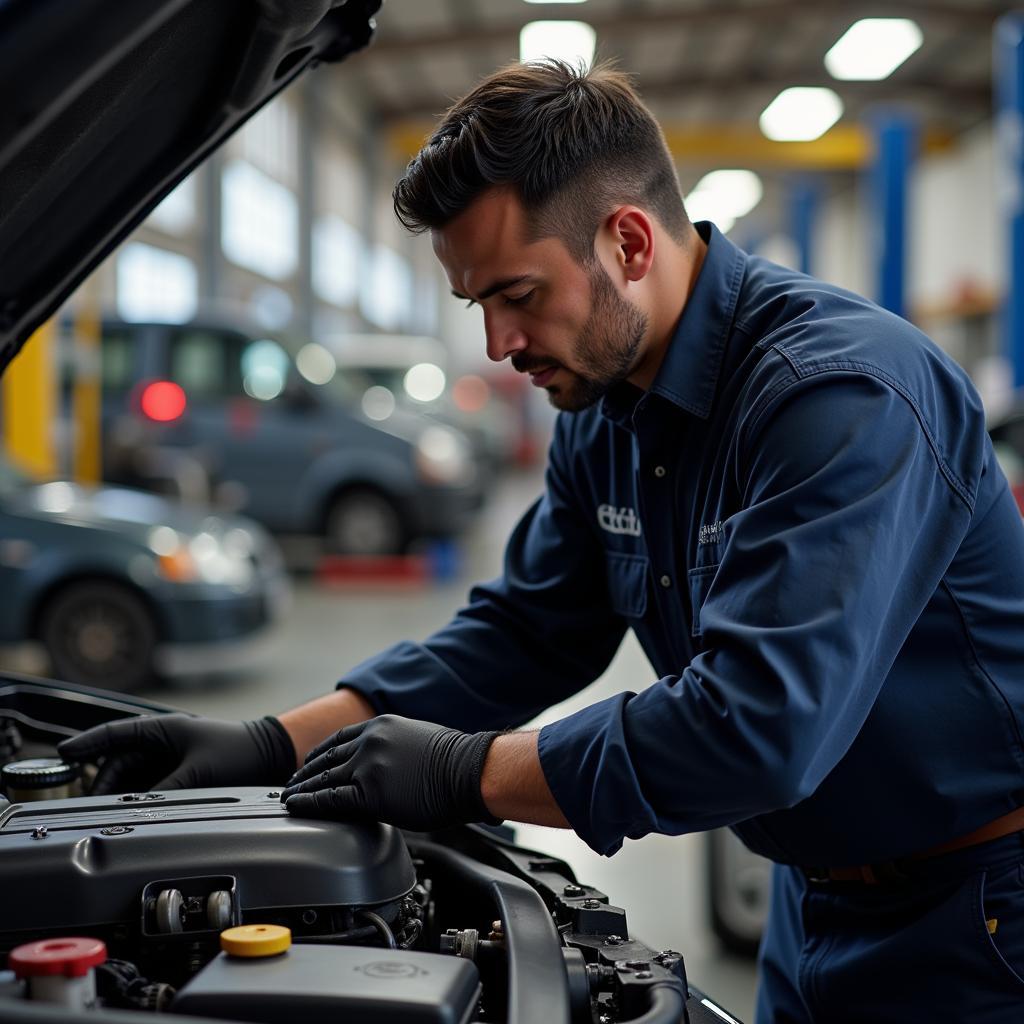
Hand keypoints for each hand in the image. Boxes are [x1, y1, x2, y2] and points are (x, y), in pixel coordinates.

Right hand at [57, 714, 295, 793]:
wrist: (271, 756)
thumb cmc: (240, 752)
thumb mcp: (200, 772)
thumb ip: (166, 790)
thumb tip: (136, 810)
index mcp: (164, 729)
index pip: (115, 733)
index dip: (87, 744)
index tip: (62, 753)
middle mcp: (162, 743)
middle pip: (118, 764)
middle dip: (103, 784)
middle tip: (91, 809)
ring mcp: (169, 760)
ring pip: (131, 780)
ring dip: (121, 796)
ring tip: (109, 815)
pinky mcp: (179, 776)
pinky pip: (148, 789)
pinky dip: (139, 801)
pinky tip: (134, 815)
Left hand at [281, 715, 498, 830]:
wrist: (468, 771)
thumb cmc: (454, 761)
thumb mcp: (417, 737)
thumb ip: (393, 746)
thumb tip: (385, 763)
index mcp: (381, 725)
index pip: (339, 738)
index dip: (319, 752)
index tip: (309, 761)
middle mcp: (369, 741)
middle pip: (326, 758)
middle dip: (305, 772)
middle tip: (291, 783)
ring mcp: (367, 766)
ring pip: (323, 778)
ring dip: (301, 788)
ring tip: (288, 797)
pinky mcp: (369, 793)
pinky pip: (330, 799)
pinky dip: (309, 803)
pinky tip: (298, 806)